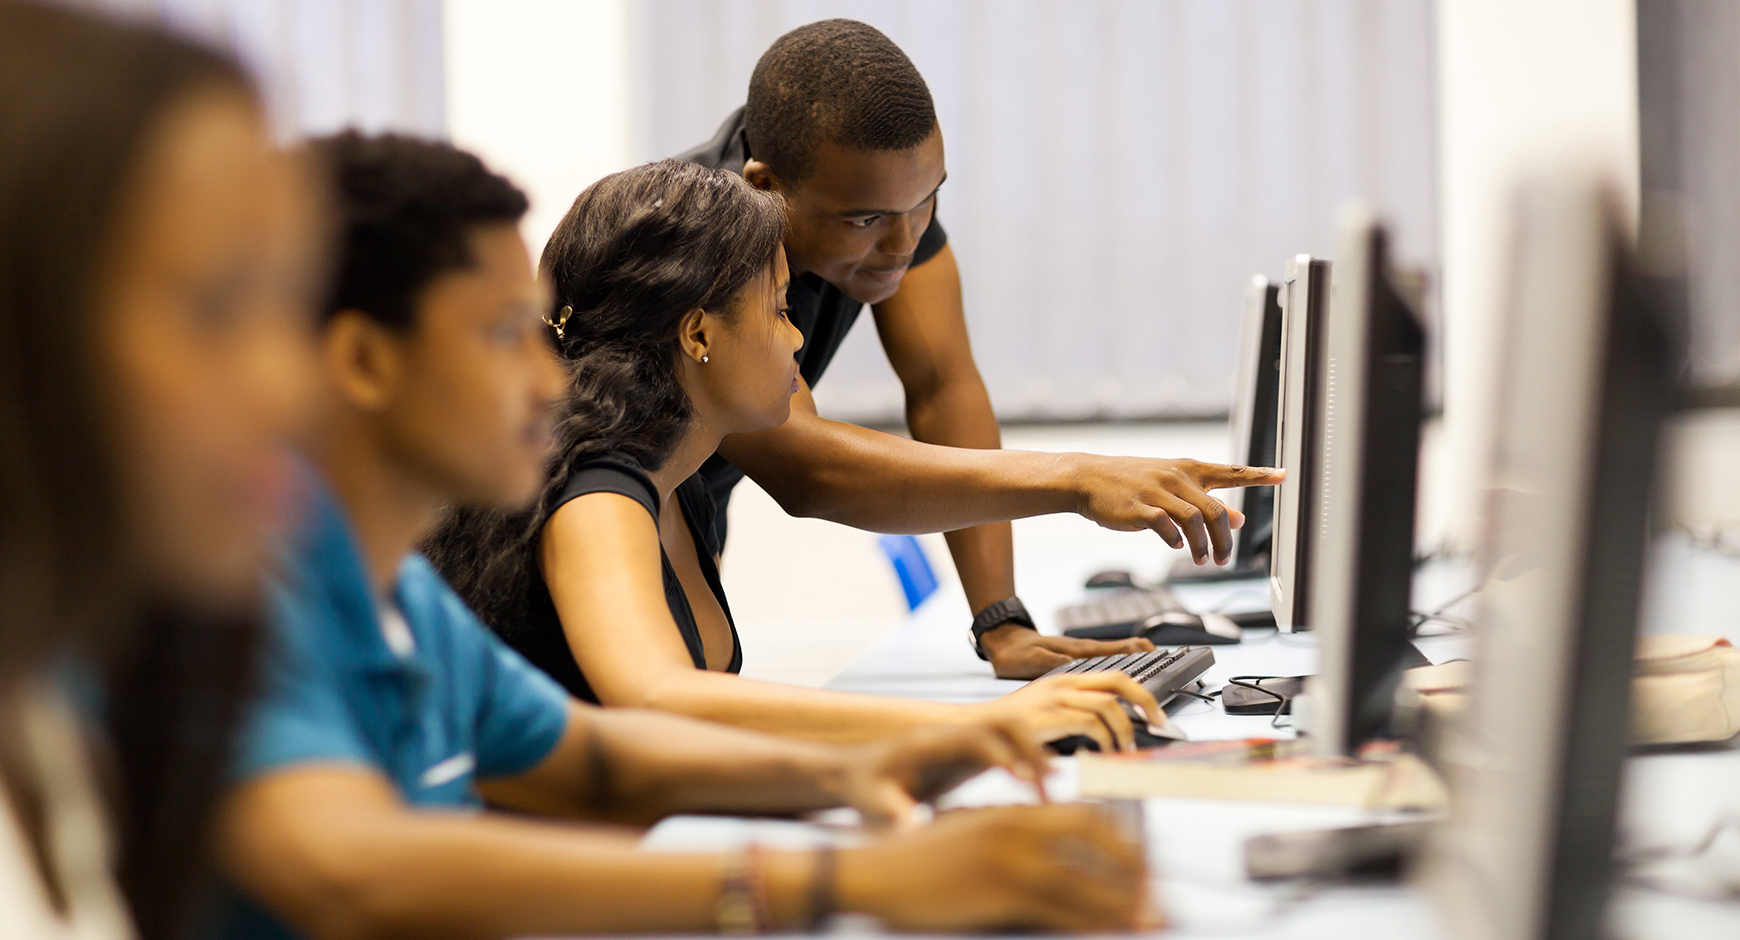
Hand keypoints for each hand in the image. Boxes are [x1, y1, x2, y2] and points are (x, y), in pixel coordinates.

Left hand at [832, 718, 1053, 828]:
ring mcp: (960, 743)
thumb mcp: (871, 803)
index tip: (1023, 781)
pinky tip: (1038, 792)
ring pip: (1010, 731)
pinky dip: (1026, 764)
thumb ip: (891, 813)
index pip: (973, 736)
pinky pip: (1006, 750)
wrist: (854, 774)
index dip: (1001, 755)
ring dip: (1033, 755)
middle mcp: (949, 735)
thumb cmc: (862, 789)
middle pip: (1001, 722)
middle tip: (1048, 785)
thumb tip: (911, 829)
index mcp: (927, 743)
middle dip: (1030, 749)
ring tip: (1049, 790)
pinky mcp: (967, 756)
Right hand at [839, 804, 1156, 932]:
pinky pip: (1060, 910)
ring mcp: (1009, 858)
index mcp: (1013, 812)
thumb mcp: (971, 834)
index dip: (1122, 842)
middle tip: (1154, 896)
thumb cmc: (917, 860)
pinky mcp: (998, 890)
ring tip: (1149, 920)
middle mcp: (1017, 827)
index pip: (1086, 816)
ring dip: (1124, 904)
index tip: (1142, 865)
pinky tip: (1110, 932)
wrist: (872, 870)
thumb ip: (1013, 840)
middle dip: (1135, 868)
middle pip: (1098, 839)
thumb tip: (1055, 863)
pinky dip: (1092, 923)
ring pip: (1086, 881)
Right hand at [975, 671, 1162, 752]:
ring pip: (1108, 703)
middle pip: (1118, 680)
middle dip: (1145, 700)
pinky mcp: (1048, 716)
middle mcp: (1063, 683)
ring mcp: (1055, 697)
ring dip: (1125, 728)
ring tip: (1125, 747)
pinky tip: (1103, 750)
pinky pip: (1090, 722)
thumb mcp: (1046, 715)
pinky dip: (1105, 738)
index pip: (1113, 676)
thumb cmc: (1010, 730)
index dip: (1140, 692)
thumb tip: (1107, 731)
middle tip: (1159, 722)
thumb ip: (1074, 716)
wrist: (973, 730)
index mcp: (1065, 680)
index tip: (1156, 712)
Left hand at [978, 622, 1154, 678]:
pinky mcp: (1075, 658)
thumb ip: (1053, 664)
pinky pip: (1105, 661)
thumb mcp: (1031, 661)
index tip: (1161, 657)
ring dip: (1138, 659)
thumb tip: (1075, 668)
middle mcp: (1084, 651)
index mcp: (1079, 651)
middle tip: (1171, 661)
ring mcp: (1081, 654)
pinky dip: (1122, 664)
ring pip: (1117, 656)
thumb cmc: (1015, 653)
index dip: (1140, 653)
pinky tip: (1126, 674)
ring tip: (1158, 666)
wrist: (1002, 642)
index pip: (1118, 649)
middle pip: (1125, 651)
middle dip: (1148, 655)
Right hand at [1071, 456, 1283, 565]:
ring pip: (1194, 520)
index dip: (1260, 475)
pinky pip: (1165, 525)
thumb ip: (1205, 501)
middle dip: (1225, 539)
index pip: (1232, 471)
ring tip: (1203, 560)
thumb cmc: (1133, 482)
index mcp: (1189, 469)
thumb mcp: (1173, 487)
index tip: (1284, 475)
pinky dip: (1176, 540)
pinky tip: (1177, 547)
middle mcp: (1177, 477)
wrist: (1090, 477)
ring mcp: (1158, 491)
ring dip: (1203, 545)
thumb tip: (1239, 519)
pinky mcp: (1139, 507)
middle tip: (1224, 559)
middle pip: (1215, 509)